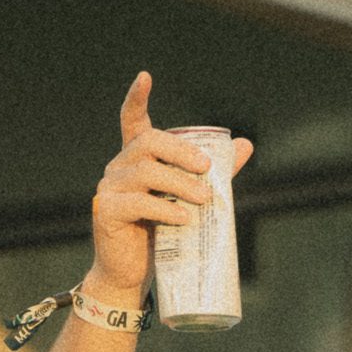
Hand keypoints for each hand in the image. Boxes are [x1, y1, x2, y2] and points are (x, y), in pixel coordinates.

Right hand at [86, 72, 255, 302]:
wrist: (132, 275)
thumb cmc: (160, 235)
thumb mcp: (187, 201)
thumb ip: (212, 174)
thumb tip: (245, 145)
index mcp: (136, 159)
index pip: (132, 120)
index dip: (136, 98)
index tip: (145, 76)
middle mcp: (119, 167)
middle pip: (149, 143)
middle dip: (181, 152)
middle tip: (207, 169)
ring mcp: (109, 187)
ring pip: (146, 172)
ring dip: (179, 184)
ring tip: (203, 200)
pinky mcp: (106, 211)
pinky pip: (138, 202)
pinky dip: (165, 209)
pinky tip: (184, 219)